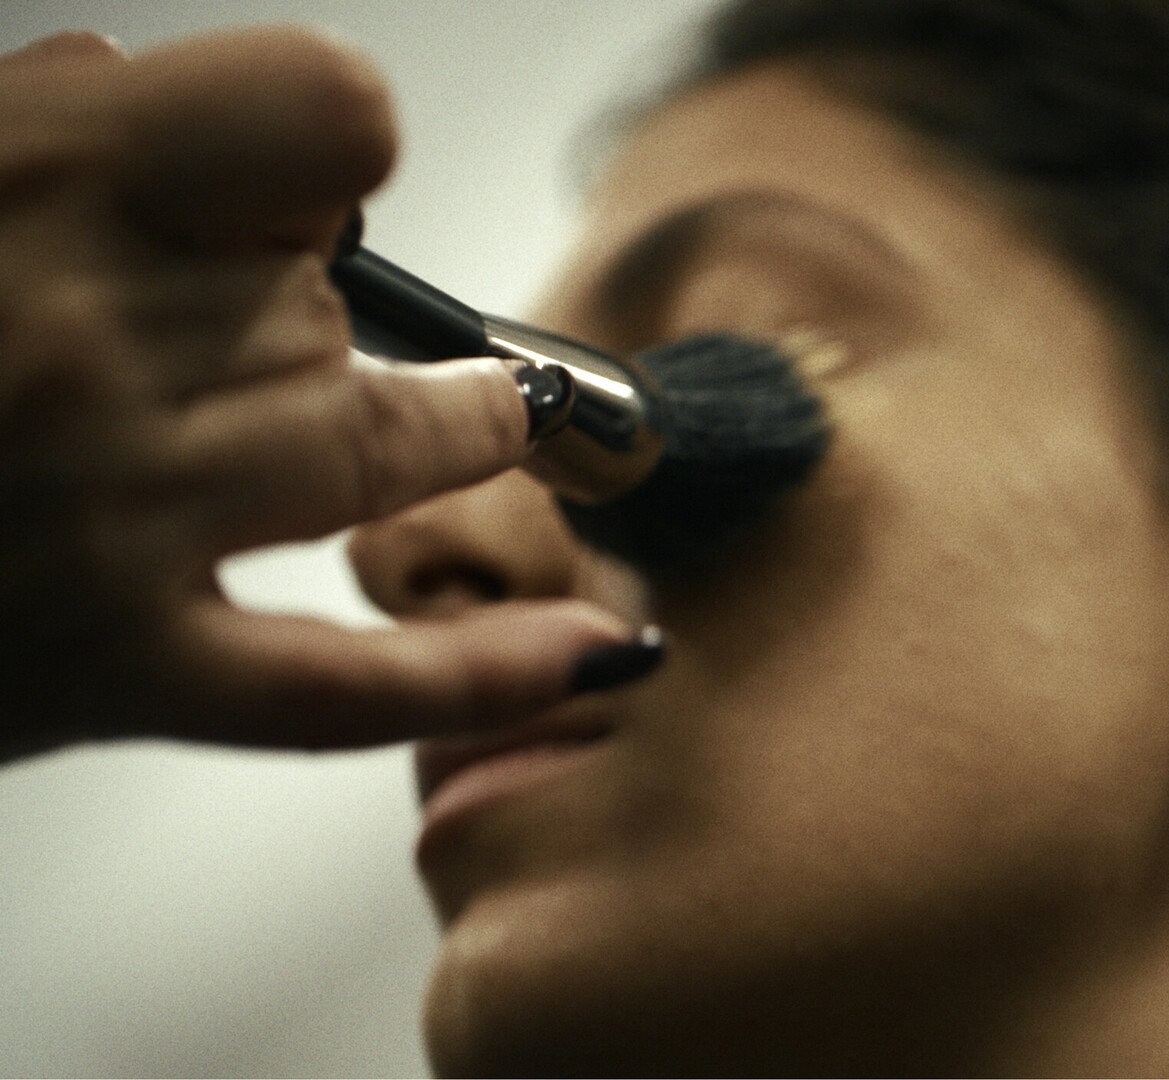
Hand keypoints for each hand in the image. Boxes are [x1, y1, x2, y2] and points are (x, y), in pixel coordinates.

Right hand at [0, 28, 633, 759]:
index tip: (285, 182)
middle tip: (269, 317)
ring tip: (484, 417)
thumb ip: (47, 129)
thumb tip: (202, 130)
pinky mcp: (106, 668)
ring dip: (450, 427)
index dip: (319, 147)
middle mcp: (89, 339)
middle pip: (339, 299)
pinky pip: (339, 686)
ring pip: (379, 449)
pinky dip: (480, 676)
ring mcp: (109, 517)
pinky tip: (602, 656)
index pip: (330, 117)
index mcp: (32, 179)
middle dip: (311, 305)